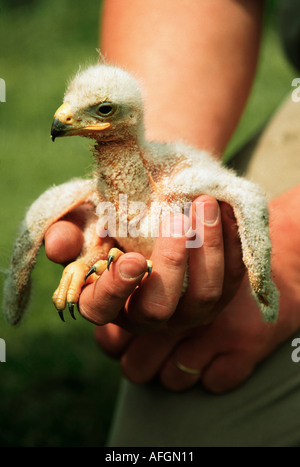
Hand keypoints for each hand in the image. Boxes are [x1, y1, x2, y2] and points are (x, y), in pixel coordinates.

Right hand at [45, 195, 244, 332]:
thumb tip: (59, 246)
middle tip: (175, 219)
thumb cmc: (114, 217)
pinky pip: (234, 277)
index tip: (131, 259)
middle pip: (160, 310)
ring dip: (208, 249)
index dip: (114, 289)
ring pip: (205, 295)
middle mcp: (148, 314)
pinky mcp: (219, 295)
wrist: (154, 208)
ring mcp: (187, 309)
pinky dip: (233, 244)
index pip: (101, 309)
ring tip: (205, 204)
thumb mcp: (85, 220)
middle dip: (170, 266)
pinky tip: (226, 211)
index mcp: (107, 300)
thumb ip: (67, 232)